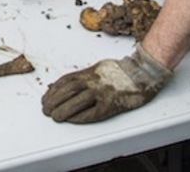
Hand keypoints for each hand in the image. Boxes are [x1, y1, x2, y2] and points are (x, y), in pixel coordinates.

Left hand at [41, 43, 171, 122]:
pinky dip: (80, 117)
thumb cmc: (122, 72)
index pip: (66, 81)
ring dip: (63, 110)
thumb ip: (84, 76)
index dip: (53, 90)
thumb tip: (65, 85)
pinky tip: (72, 120)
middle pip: (68, 91)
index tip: (46, 97)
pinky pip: (93, 112)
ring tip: (55, 116)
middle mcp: (94, 81)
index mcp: (90, 72)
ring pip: (77, 102)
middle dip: (54, 101)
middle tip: (46, 109)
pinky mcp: (112, 104)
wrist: (143, 73)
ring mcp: (103, 92)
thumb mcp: (99, 68)